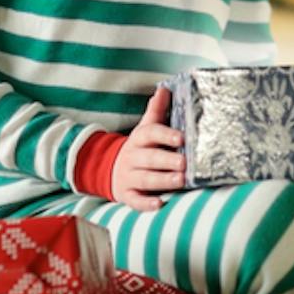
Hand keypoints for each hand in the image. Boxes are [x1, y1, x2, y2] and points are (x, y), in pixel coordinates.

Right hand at [110, 85, 185, 211]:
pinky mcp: (127, 195)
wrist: (109, 168)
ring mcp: (128, 177)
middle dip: (167, 161)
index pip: (150, 134)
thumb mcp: (145, 128)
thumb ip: (156, 111)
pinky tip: (159, 204)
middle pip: (149, 158)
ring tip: (180, 180)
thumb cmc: (139, 148)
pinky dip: (146, 204)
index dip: (165, 135)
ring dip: (162, 180)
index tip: (181, 138)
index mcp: (138, 139)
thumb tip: (165, 89)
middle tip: (184, 162)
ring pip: (145, 179)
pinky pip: (135, 200)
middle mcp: (132, 157)